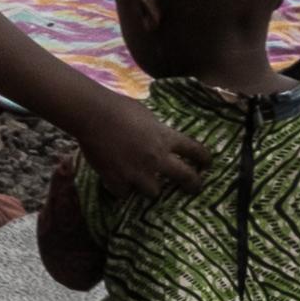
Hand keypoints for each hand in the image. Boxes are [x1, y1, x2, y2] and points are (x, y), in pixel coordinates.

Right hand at [61, 84, 201, 199]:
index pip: (194, 150)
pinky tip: (118, 182)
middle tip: (194, 187)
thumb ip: (155, 130)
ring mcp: (138, 173)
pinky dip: (122, 189)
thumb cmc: (118, 107)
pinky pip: (125, 193)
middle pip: (185, 177)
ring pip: (154, 193)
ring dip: (149, 187)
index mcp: (165, 138)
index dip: (204, 158)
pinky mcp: (118, 181)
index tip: (207, 163)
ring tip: (143, 183)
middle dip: (193, 185)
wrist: (92, 114)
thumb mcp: (146, 115)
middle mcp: (156, 158)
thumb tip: (158, 137)